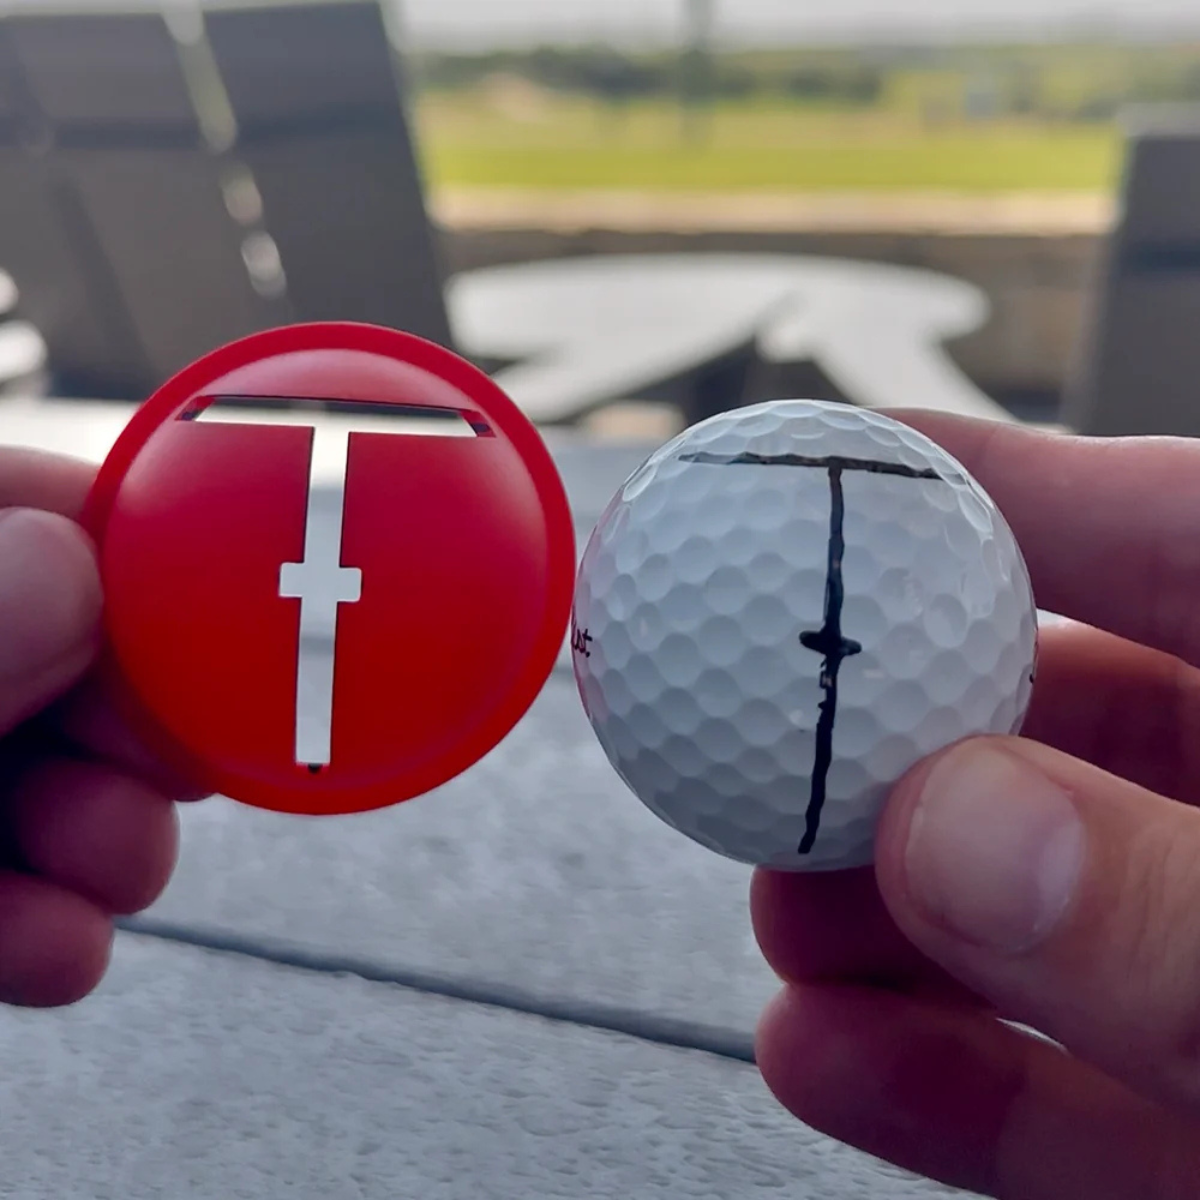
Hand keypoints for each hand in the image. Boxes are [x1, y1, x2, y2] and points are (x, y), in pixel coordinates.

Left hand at [0, 447, 201, 1006]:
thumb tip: (64, 568)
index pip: (4, 506)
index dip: (104, 533)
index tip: (201, 583)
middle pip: (49, 648)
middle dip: (124, 716)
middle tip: (175, 755)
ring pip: (34, 771)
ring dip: (102, 833)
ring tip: (123, 872)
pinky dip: (44, 923)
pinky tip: (66, 950)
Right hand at [752, 413, 1199, 1198]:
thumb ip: (1180, 913)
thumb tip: (951, 822)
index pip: (1174, 535)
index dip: (997, 486)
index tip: (840, 469)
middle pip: (1067, 718)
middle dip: (896, 724)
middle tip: (768, 727)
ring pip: (1040, 905)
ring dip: (884, 908)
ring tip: (779, 906)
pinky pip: (1063, 1090)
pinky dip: (934, 1073)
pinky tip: (821, 1048)